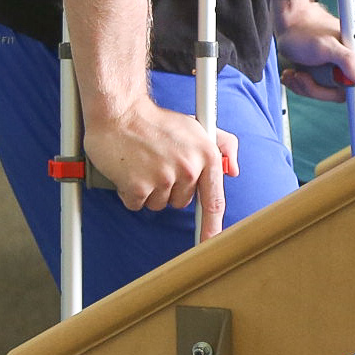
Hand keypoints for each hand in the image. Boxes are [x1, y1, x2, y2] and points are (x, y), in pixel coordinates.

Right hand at [86, 102, 239, 237]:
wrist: (121, 112)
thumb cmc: (157, 121)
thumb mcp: (197, 127)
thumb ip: (222, 144)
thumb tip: (233, 170)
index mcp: (206, 156)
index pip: (214, 200)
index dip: (214, 226)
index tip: (212, 242)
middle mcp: (188, 168)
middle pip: (181, 201)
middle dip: (170, 188)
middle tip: (159, 164)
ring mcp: (163, 178)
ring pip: (158, 204)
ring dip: (149, 191)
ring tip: (144, 165)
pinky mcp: (137, 185)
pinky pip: (136, 204)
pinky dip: (130, 193)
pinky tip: (129, 171)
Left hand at [275, 0, 354, 129]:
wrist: (289, 21)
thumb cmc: (306, 30)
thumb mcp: (325, 46)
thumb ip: (348, 62)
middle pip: (345, 97)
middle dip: (319, 90)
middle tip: (303, 76)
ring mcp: (347, 70)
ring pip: (329, 95)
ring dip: (308, 87)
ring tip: (297, 71)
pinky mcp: (333, 73)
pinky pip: (320, 91)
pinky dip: (304, 84)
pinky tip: (296, 71)